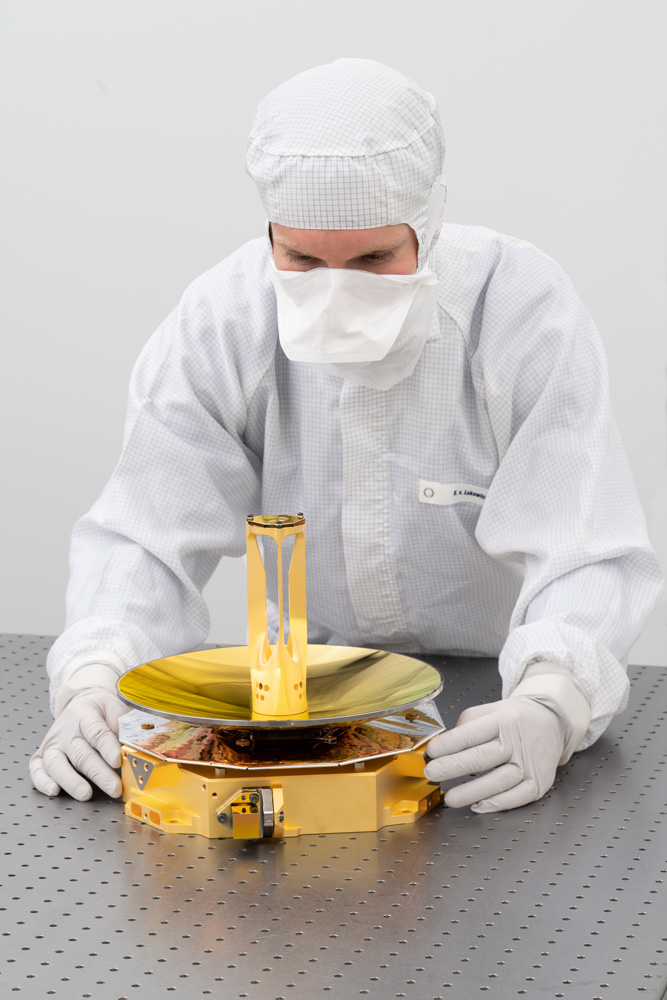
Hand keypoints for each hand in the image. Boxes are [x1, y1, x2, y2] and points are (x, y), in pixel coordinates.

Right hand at [30, 691, 128, 800]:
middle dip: (98, 773)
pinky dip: (42, 781)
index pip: (96, 732)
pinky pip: (37, 769)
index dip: (107, 747)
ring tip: (86, 794)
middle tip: (114, 787)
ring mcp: (53, 743)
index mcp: (85, 713)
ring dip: (71, 781)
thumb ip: (123, 724)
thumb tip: (133, 744)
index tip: (117, 761)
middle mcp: (65, 730)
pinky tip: (54, 791)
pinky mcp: (42, 755)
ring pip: (56, 763)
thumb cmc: (100, 710)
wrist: (80, 704)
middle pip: (81, 754)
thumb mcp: (114, 707)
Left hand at [423, 696, 564, 812]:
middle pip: (483, 758)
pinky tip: (478, 806)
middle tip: (432, 774)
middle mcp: (518, 741)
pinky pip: (517, 797)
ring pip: (499, 781)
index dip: (450, 744)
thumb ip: (466, 725)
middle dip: (453, 767)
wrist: (552, 722)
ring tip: (450, 798)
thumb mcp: (490, 710)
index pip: (473, 733)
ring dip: (471, 792)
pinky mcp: (539, 782)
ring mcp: (529, 764)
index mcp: (503, 720)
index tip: (431, 752)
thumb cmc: (514, 718)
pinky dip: (497, 804)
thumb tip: (444, 745)